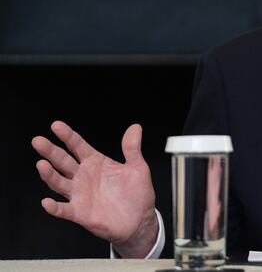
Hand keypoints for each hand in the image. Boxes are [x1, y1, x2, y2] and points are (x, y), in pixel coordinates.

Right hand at [31, 121, 158, 257]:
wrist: (140, 220)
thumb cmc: (137, 194)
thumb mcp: (138, 168)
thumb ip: (132, 148)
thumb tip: (135, 127)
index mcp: (96, 162)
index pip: (78, 146)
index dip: (68, 136)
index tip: (56, 125)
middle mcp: (83, 176)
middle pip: (63, 161)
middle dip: (51, 151)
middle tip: (38, 141)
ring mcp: (80, 194)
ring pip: (59, 182)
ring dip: (49, 174)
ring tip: (41, 164)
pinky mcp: (80, 213)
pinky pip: (64, 209)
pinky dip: (54, 207)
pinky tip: (47, 202)